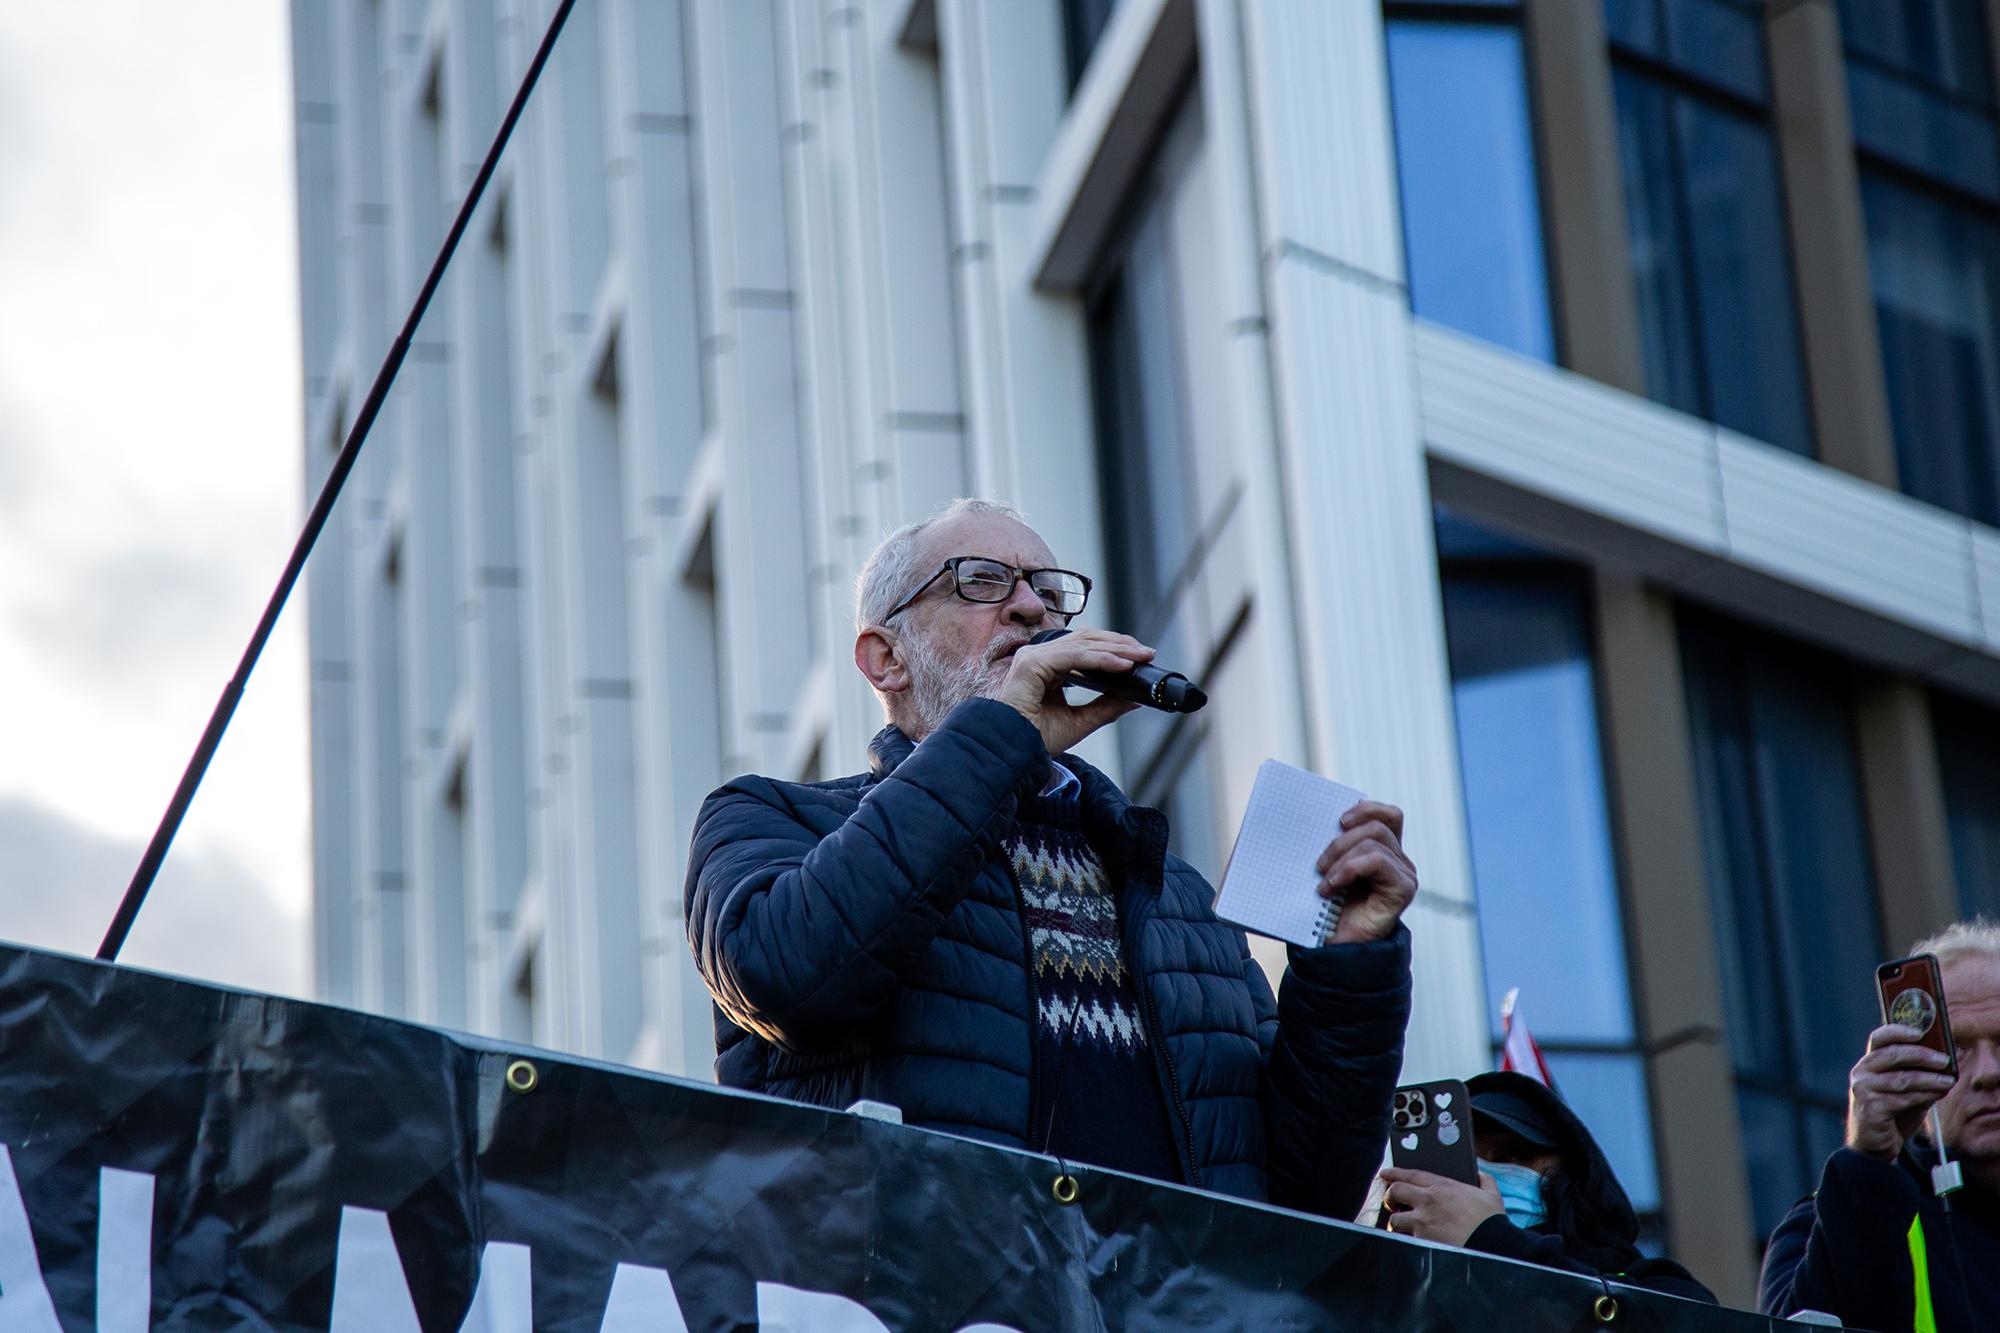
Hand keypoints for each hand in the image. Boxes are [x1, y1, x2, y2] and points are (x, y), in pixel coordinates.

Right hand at [992, 627, 1149, 754]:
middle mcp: (1039, 656)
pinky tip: (1121, 665)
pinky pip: (1074, 657)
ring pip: (1083, 644)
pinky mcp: (1031, 664)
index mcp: (1048, 666)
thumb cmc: (1035, 739)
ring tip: (1139, 657)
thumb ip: (1105, 707)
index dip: (1114, 648)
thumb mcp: (1080, 721)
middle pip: (1086, 639)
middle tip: (1147, 654)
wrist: (1011, 754)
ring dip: (1115, 650)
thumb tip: (1134, 698)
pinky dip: (1101, 659)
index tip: (1141, 657)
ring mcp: (1033, 656)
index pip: (1085, 646)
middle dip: (1120, 645)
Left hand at [1313, 801, 1417, 943]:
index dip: (1366, 809)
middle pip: (1377, 825)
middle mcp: (1399, 861)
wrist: (1336, 950)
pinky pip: (1378, 860)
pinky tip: (1332, 886)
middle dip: (1341, 840)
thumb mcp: (1330, 869)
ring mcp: (1404, 874)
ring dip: (1341, 857)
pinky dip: (1349, 868)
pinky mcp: (1403, 889)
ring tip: (1323, 880)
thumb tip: (1317, 819)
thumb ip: (1335, 846)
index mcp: (1384, 851)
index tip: (1338, 819)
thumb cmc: (1330, 910)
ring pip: (1375, 841)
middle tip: (1318, 864)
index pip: (1388, 816)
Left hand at [1378, 1166, 1502, 1245]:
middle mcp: (1428, 1201)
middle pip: (1395, 1192)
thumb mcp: (1491, 1195)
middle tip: (1392, 1201)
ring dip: (1396, 1221)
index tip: (1385, 1173)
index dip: (1395, 1173)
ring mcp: (1422, 1222)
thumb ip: (1484, 1181)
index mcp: (1443, 1186)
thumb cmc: (1492, 1222)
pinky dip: (1406, 1239)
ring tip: (1401, 1225)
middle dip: (1390, 1196)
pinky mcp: (1422, 1241)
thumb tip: (1481, 1175)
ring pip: (1395, 1219)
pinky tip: (1409, 1240)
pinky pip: (1404, 1238)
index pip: (1411, 1174)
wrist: (1492, 1247)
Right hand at [1847, 1023, 1955, 1159]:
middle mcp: (1862, 1072)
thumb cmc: (1891, 1114)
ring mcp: (1863, 1089)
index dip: (1898, 1031)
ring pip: (1902, 1078)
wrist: (1874, 1145)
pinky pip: (1903, 1098)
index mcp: (1869, 1063)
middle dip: (1921, 1055)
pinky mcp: (1870, 1107)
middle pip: (1892, 1054)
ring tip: (1948, 1081)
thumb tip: (1944, 1066)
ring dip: (1929, 1079)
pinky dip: (1924, 1095)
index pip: (1879, 1038)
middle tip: (1944, 1060)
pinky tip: (1937, 1094)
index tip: (1920, 1032)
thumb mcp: (1906, 1091)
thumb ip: (1918, 1077)